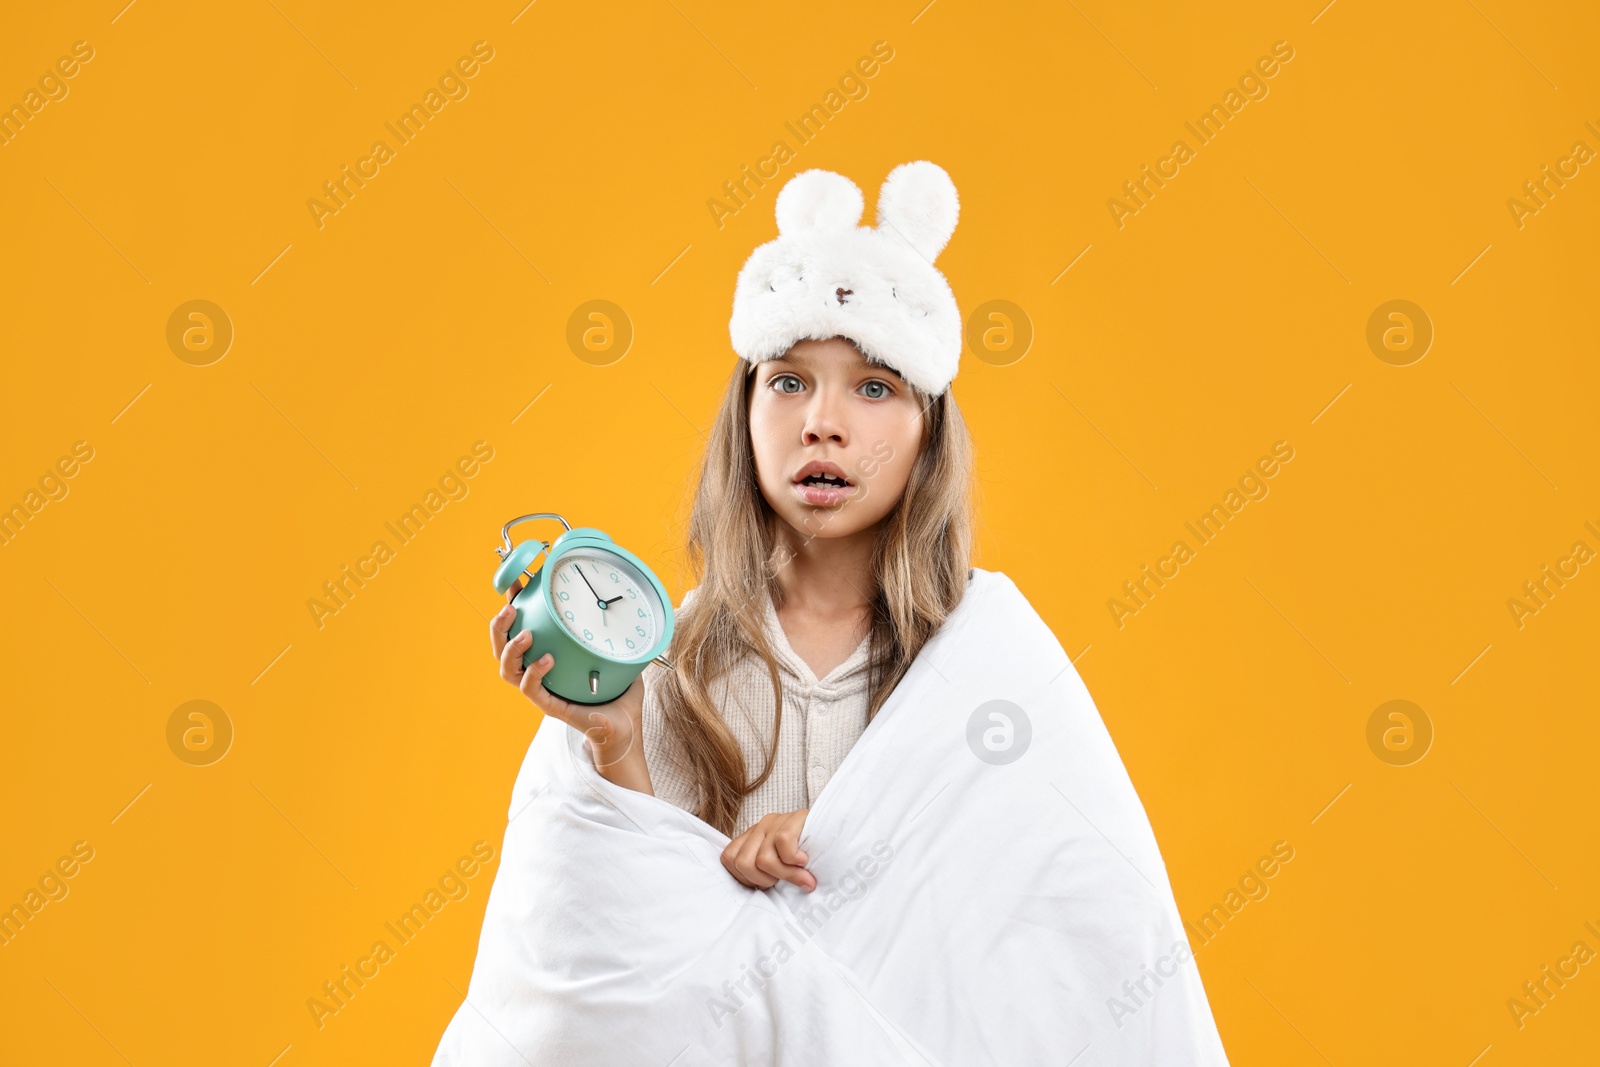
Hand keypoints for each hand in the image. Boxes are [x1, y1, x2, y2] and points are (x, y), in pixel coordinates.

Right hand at [491, 578, 651, 793]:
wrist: (625, 726)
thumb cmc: (617, 692)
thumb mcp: (614, 653)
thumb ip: (612, 629)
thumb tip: (622, 599)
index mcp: (544, 657)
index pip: (518, 630)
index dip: (513, 608)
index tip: (516, 585)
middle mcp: (535, 673)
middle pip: (500, 649)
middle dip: (499, 627)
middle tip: (510, 609)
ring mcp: (540, 691)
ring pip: (507, 671)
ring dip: (511, 649)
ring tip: (527, 634)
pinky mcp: (549, 707)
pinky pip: (531, 690)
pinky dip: (535, 673)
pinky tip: (547, 659)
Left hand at [722, 809, 813, 891]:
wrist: (835, 829)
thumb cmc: (806, 856)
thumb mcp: (780, 869)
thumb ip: (765, 876)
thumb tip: (757, 900)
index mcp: (750, 839)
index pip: (728, 859)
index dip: (746, 878)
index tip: (767, 884)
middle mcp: (759, 828)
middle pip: (743, 863)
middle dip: (764, 880)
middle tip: (782, 880)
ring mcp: (774, 822)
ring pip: (763, 859)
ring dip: (784, 874)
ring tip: (799, 873)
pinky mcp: (792, 819)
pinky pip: (783, 844)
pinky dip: (795, 860)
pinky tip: (805, 860)